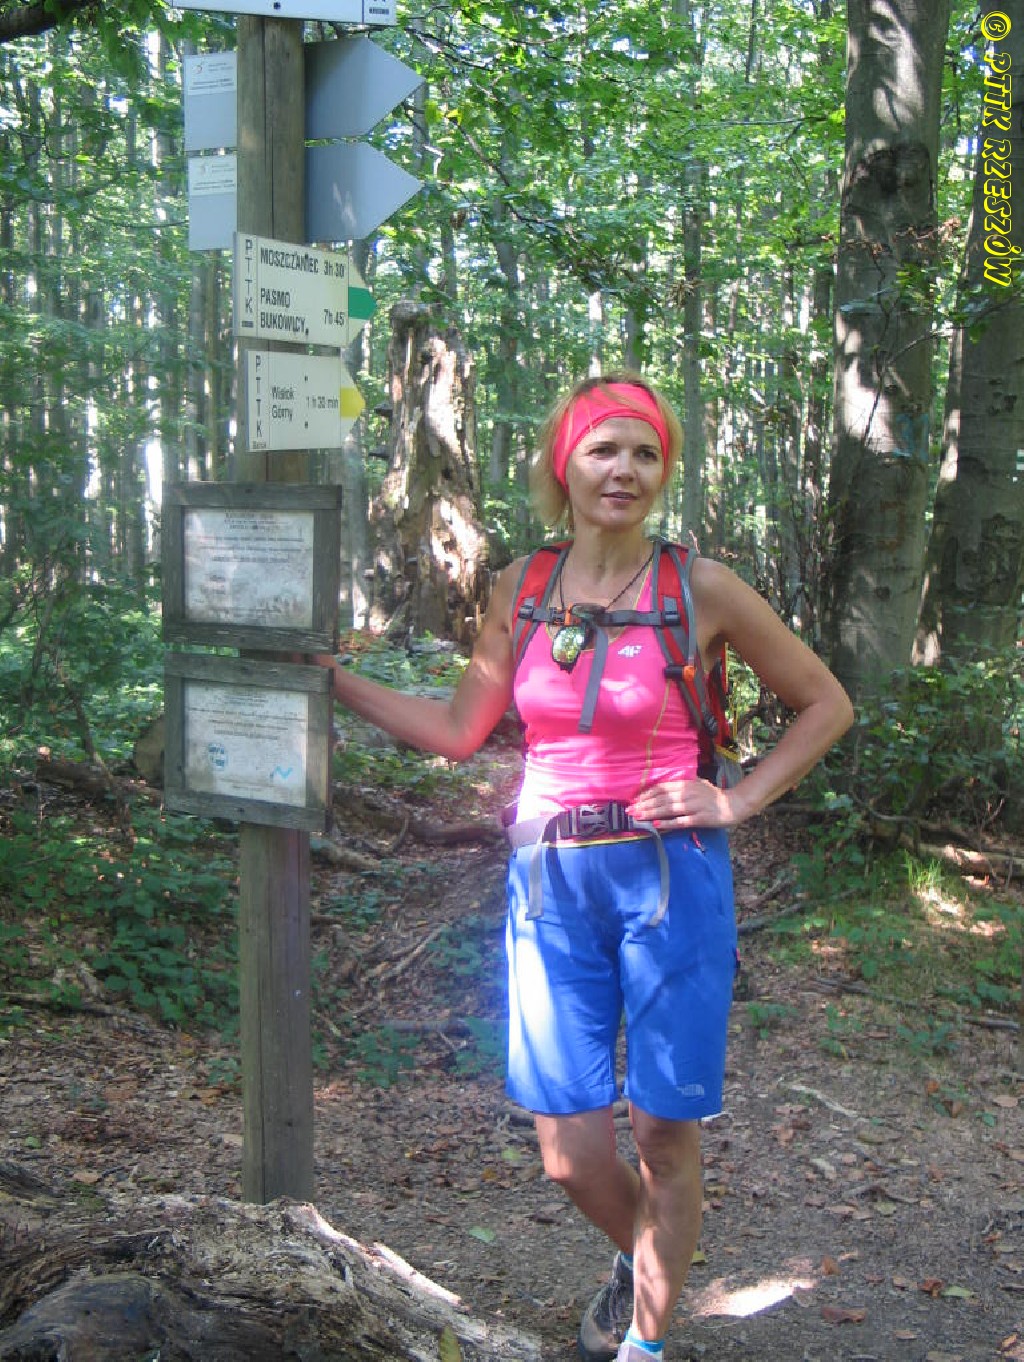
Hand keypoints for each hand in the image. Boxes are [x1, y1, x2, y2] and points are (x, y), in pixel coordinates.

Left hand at [627, 777, 744, 829]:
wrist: (733, 805)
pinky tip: (656, 825)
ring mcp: (694, 806)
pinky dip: (668, 823)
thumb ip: (682, 785)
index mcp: (686, 784)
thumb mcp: (697, 784)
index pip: (662, 788)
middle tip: (630, 811)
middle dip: (644, 804)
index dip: (647, 794)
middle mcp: (688, 793)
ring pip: (669, 809)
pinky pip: (681, 821)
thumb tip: (661, 788)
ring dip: (652, 813)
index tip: (635, 800)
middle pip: (662, 799)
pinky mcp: (700, 818)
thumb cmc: (713, 796)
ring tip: (638, 817)